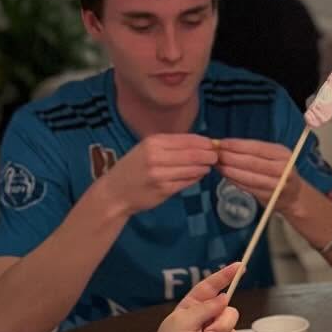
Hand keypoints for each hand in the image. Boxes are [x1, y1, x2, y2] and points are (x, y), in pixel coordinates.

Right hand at [99, 135, 216, 216]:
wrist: (115, 191)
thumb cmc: (133, 168)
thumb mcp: (147, 149)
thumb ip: (171, 146)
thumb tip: (203, 143)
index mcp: (153, 142)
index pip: (188, 139)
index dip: (205, 142)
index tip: (215, 145)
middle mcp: (156, 156)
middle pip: (193, 153)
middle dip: (209, 155)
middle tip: (216, 157)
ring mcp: (160, 174)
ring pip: (193, 168)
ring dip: (204, 167)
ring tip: (208, 166)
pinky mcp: (164, 189)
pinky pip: (187, 182)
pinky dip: (196, 178)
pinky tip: (198, 175)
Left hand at [216, 138, 302, 218]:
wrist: (294, 195)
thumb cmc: (279, 170)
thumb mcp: (273, 156)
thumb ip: (253, 151)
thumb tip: (225, 145)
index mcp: (282, 154)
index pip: (256, 147)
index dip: (236, 145)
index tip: (220, 143)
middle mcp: (283, 168)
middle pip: (251, 162)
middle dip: (230, 157)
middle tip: (215, 155)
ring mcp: (277, 184)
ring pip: (248, 176)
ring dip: (229, 171)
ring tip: (218, 166)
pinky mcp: (270, 197)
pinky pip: (248, 188)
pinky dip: (234, 181)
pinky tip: (226, 176)